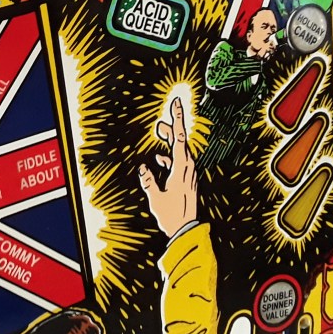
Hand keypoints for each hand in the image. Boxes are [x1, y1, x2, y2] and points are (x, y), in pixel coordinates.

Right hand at [138, 97, 196, 236]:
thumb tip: (143, 167)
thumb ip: (149, 182)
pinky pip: (179, 162)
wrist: (186, 230)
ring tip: (160, 131)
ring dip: (170, 141)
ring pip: (180, 151)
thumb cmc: (171, 215)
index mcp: (181, 168)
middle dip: (171, 128)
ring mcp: (189, 174)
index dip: (177, 119)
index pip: (179, 138)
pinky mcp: (187, 180)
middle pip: (181, 142)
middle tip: (160, 120)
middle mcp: (188, 168)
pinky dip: (170, 157)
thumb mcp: (156, 198)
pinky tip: (160, 158)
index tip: (176, 103)